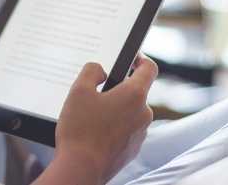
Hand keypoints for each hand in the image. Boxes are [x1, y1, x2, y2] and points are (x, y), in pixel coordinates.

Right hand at [52, 54, 157, 183]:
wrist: (81, 169)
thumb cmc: (80, 130)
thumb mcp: (78, 90)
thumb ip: (92, 70)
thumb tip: (101, 71)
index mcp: (134, 95)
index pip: (149, 68)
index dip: (141, 59)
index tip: (132, 58)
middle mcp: (143, 114)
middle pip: (136, 92)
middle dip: (118, 90)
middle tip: (96, 94)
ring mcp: (140, 133)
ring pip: (130, 112)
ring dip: (116, 110)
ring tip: (92, 117)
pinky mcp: (133, 149)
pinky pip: (127, 130)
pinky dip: (115, 128)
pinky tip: (95, 133)